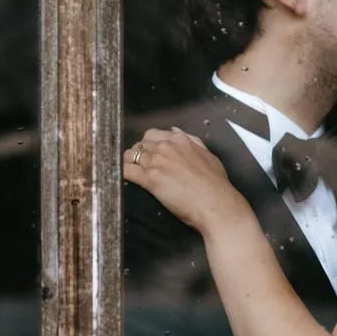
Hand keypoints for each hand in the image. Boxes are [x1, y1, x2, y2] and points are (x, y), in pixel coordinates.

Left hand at [122, 127, 249, 233]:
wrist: (216, 204)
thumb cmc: (216, 185)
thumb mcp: (208, 155)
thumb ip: (192, 140)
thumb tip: (175, 131)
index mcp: (180, 140)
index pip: (152, 135)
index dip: (147, 146)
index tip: (148, 155)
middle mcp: (166, 147)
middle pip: (139, 145)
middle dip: (137, 155)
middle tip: (140, 168)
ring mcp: (157, 162)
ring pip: (129, 156)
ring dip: (127, 164)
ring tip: (130, 174)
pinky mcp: (150, 179)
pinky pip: (126, 170)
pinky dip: (120, 173)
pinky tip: (121, 179)